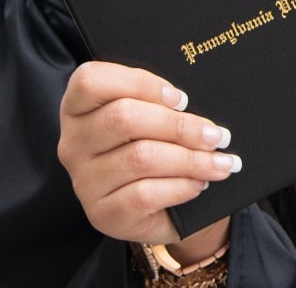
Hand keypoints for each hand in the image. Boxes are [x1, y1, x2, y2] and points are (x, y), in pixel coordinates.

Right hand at [55, 62, 236, 254]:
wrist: (157, 208)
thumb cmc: (155, 149)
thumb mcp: (152, 120)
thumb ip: (160, 103)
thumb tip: (191, 103)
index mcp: (79, 110)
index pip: (91, 81)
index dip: (140, 83)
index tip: (181, 98)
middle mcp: (74, 144)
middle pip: (123, 118)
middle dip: (180, 125)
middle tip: (217, 135)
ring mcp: (85, 182)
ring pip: (140, 157)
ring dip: (191, 159)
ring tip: (221, 162)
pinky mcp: (103, 214)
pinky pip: (144, 194)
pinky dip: (180, 186)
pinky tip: (199, 183)